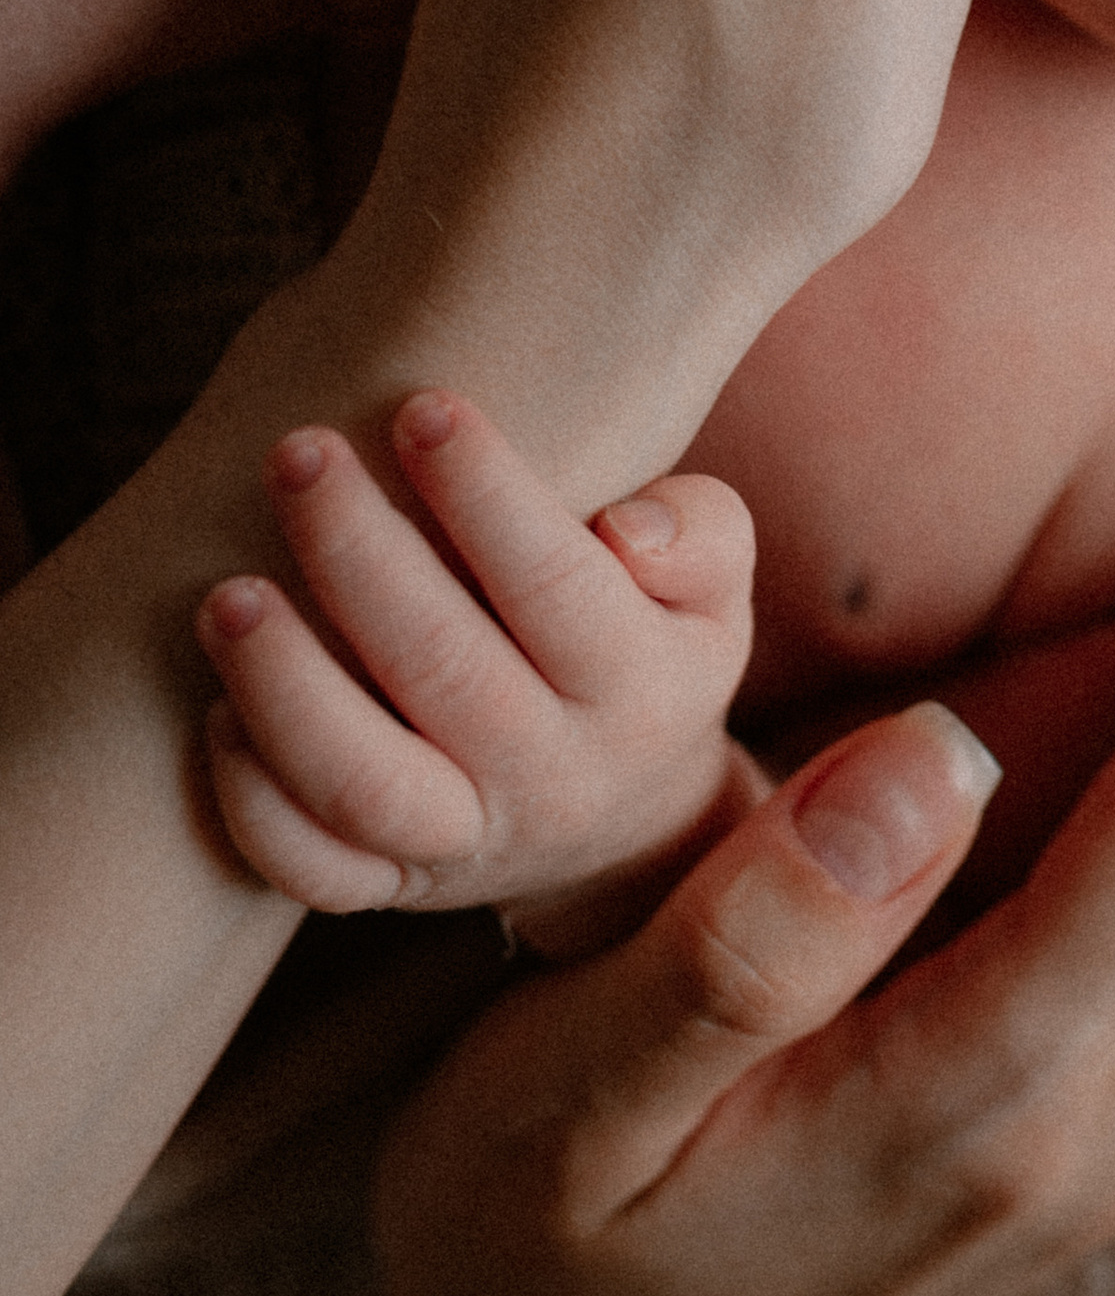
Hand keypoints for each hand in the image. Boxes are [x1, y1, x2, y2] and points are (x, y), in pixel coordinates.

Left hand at [195, 396, 753, 930]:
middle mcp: (556, 775)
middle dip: (357, 552)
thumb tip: (627, 528)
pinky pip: (312, 868)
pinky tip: (218, 711)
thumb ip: (703, 535)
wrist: (627, 826)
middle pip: (443, 668)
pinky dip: (253, 801)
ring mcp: (469, 842)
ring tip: (229, 593)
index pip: (558, 583)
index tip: (424, 406)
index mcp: (641, 686)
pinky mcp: (393, 888)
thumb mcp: (715, 592)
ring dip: (284, 684)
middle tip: (298, 453)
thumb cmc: (649, 649)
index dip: (487, 494)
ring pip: (363, 785)